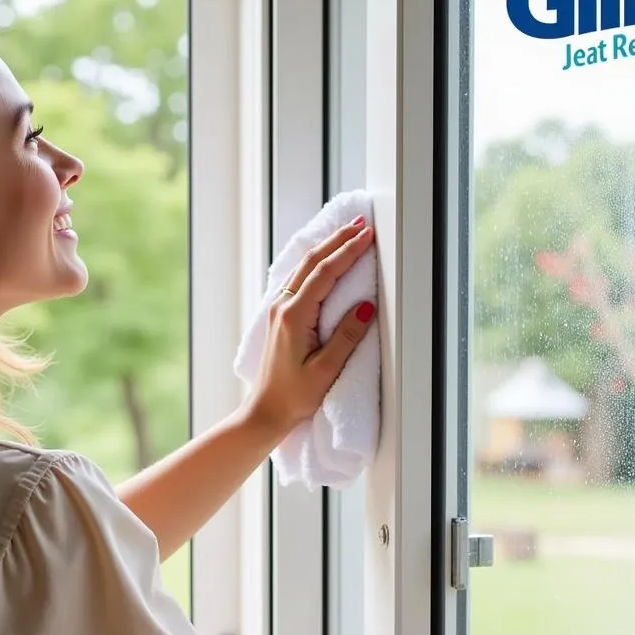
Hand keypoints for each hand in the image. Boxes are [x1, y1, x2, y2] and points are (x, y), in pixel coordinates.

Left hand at [245, 215, 376, 439]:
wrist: (266, 411)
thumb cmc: (295, 397)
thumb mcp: (327, 370)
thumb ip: (347, 336)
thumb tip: (366, 305)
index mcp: (294, 316)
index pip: (326, 273)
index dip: (348, 251)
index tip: (368, 235)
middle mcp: (283, 307)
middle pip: (313, 262)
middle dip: (338, 240)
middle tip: (362, 222)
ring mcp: (279, 310)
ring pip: (304, 268)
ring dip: (327, 248)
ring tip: (348, 232)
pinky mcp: (281, 316)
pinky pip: (298, 279)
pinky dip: (316, 263)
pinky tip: (325, 258)